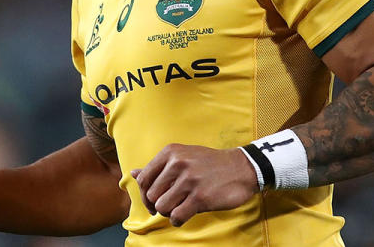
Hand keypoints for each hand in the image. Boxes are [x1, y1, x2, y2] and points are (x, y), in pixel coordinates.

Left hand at [130, 144, 258, 226]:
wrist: (242, 167)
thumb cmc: (209, 163)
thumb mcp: (183, 156)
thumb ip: (158, 166)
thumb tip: (132, 173)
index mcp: (170, 153)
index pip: (143, 179)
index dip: (145, 194)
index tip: (153, 200)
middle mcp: (178, 164)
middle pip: (151, 195)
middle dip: (157, 205)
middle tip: (169, 206)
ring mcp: (189, 181)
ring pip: (162, 207)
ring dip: (169, 212)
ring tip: (179, 208)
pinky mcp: (200, 197)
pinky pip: (177, 216)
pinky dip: (178, 220)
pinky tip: (186, 214)